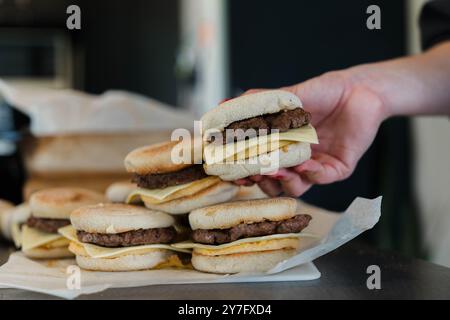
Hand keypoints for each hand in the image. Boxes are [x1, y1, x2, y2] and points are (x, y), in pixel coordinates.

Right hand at [235, 70, 387, 196]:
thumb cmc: (322, 92)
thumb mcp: (286, 96)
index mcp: (281, 146)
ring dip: (283, 180)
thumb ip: (256, 103)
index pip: (257, 166)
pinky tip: (303, 164)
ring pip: (295, 186)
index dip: (244, 171)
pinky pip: (321, 178)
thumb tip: (224, 103)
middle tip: (253, 172)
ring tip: (275, 169)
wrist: (358, 89)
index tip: (232, 172)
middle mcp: (296, 160)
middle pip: (273, 182)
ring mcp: (316, 166)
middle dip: (261, 180)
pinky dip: (310, 173)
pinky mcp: (337, 169)